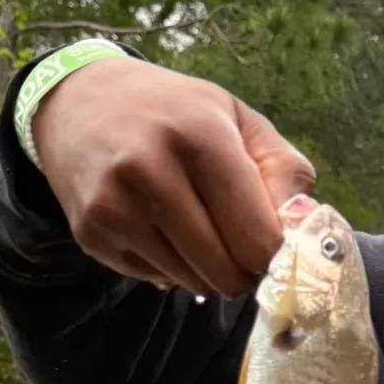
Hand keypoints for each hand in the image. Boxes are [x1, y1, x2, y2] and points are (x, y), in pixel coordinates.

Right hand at [34, 56, 314, 296]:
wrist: (82, 100)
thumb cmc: (179, 111)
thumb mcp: (240, 120)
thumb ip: (284, 171)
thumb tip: (301, 228)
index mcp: (200, 136)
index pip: (257, 236)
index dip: (277, 251)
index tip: (277, 241)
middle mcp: (149, 171)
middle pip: (226, 269)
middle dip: (246, 268)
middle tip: (244, 244)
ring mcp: (114, 206)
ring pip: (193, 283)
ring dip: (210, 270)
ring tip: (203, 229)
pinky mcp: (91, 234)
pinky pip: (157, 280)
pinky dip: (173, 267)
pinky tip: (164, 228)